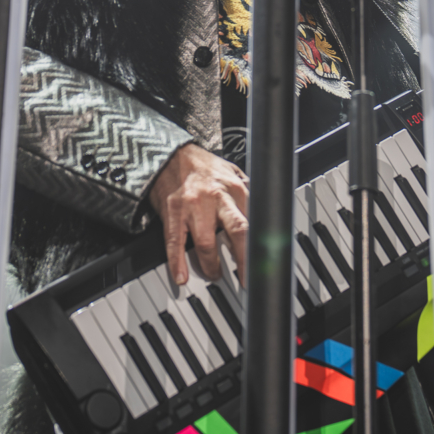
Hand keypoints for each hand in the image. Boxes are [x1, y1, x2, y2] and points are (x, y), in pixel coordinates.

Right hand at [148, 144, 248, 286]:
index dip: (260, 243)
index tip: (264, 262)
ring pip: (206, 243)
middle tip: (246, 279)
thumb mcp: (231, 171)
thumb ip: (246, 191)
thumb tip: (262, 210)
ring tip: (215, 274)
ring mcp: (193, 206)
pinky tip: (181, 276)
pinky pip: (175, 242)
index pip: (253, 219)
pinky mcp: (173, 213)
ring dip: (211, 265)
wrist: (169, 154)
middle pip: (237, 231)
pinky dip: (177, 262)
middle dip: (244, 259)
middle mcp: (216, 197)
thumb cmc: (202, 166)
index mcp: (234, 188)